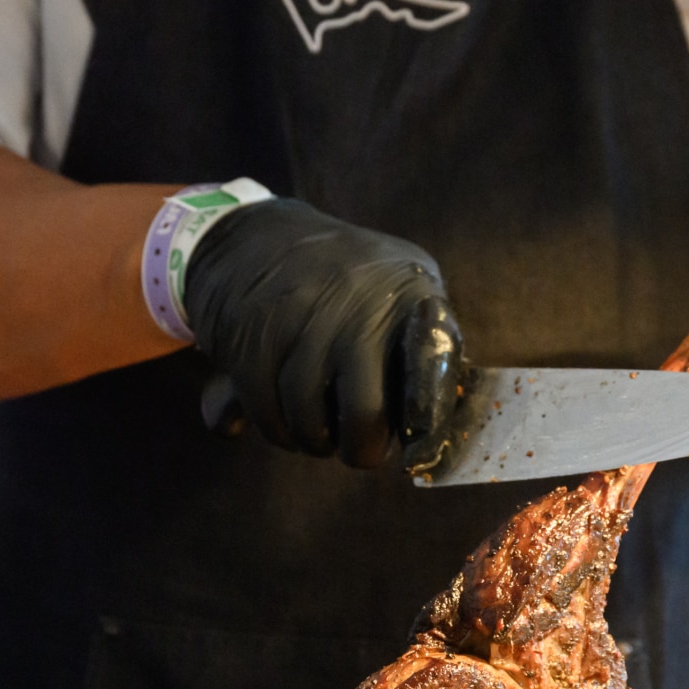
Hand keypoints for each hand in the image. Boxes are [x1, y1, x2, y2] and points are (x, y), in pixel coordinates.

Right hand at [183, 198, 463, 471]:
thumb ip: (423, 348)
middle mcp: (356, 306)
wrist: (255, 239)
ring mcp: (299, 323)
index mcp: (408, 294)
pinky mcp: (252, 342)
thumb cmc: (348, 282)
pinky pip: (268, 416)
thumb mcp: (398, 287)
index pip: (429, 361)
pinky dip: (277, 430)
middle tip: (359, 448)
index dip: (427, 412)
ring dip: (314, 440)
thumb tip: (436, 428)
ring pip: (308, 422)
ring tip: (319, 426)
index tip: (422, 447)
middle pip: (364, 414)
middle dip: (362, 449)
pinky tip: (285, 415)